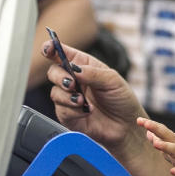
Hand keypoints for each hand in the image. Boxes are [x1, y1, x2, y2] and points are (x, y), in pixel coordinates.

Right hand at [42, 40, 145, 156]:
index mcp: (84, 66)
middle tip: (72, 83)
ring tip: (82, 101)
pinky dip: (73, 110)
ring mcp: (69, 98)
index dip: (52, 49)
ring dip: (67, 96)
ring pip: (55, 92)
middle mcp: (74, 80)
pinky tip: (87, 111)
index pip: (63, 54)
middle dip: (59, 76)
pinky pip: (61, 110)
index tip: (48, 49)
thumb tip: (74, 69)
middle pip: (53, 72)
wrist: (126, 126)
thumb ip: (93, 73)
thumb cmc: (122, 100)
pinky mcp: (68, 115)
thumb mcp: (113, 81)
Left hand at [137, 117, 174, 175]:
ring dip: (165, 146)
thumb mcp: (170, 144)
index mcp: (171, 139)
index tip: (138, 120)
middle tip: (147, 125)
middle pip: (166, 134)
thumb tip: (147, 132)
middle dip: (156, 129)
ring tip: (156, 144)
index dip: (150, 125)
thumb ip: (159, 138)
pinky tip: (172, 171)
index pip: (160, 129)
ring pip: (173, 149)